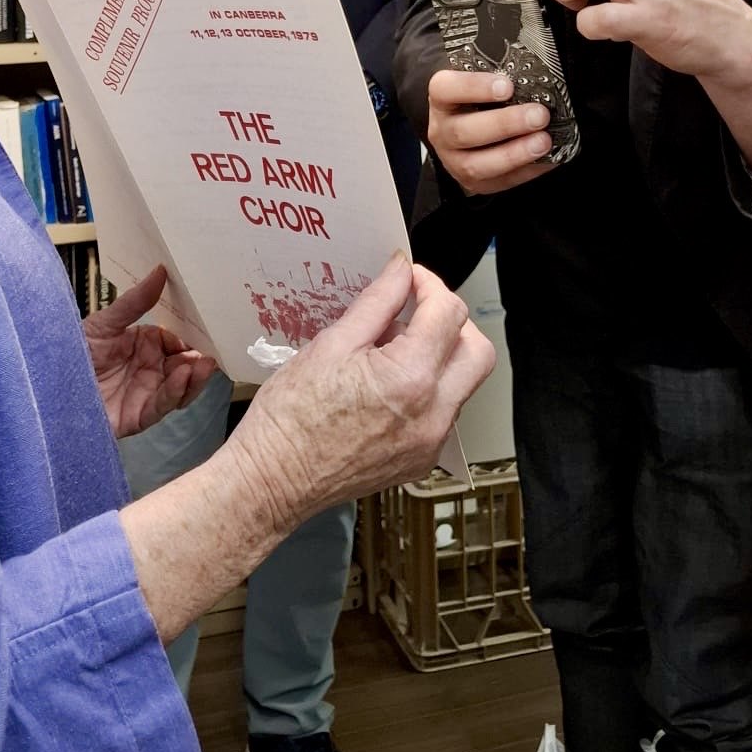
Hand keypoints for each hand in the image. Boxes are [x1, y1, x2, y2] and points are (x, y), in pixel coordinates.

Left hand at [85, 264, 217, 439]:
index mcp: (145, 344)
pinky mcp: (138, 416)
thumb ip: (135, 302)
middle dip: (202, 356)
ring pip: (181, 386)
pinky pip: (163, 405)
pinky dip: (176, 391)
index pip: (178, 339)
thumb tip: (160, 270)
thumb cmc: (71, 352)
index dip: (193, 333)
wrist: (46, 389)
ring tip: (205, 362)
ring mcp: (146, 393)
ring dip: (196, 375)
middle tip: (215, 346)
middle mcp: (150, 369)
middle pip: (185, 364)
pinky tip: (183, 376)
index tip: (207, 323)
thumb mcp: (104, 323)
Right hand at [227, 252, 495, 528]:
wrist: (273, 480)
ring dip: (441, 356)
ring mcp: (431, 442)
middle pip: (478, 351)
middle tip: (416, 310)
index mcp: (410, 378)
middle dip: (452, 322)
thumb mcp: (331, 343)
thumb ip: (377, 302)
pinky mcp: (422, 460)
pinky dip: (428, 388)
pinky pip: (444, 412)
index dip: (429, 285)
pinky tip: (388, 384)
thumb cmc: (290, 417)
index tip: (408, 279)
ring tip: (392, 350)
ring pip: (464, 383)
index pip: (449, 314)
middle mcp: (433, 414)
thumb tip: (401, 270)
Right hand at [426, 67, 551, 194]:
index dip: (474, 87)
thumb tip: (534, 77)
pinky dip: (526, 171)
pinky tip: (545, 159)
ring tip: (542, 141)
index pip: (445, 89)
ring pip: (476, 164)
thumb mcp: (483, 83)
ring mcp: (454, 160)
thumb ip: (500, 80)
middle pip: (464, 131)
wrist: (468, 130)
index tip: (507, 86)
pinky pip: (499, 181)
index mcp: (442, 100)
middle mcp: (442, 131)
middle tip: (538, 115)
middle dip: (505, 124)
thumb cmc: (480, 101)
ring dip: (514, 153)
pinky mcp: (474, 182)